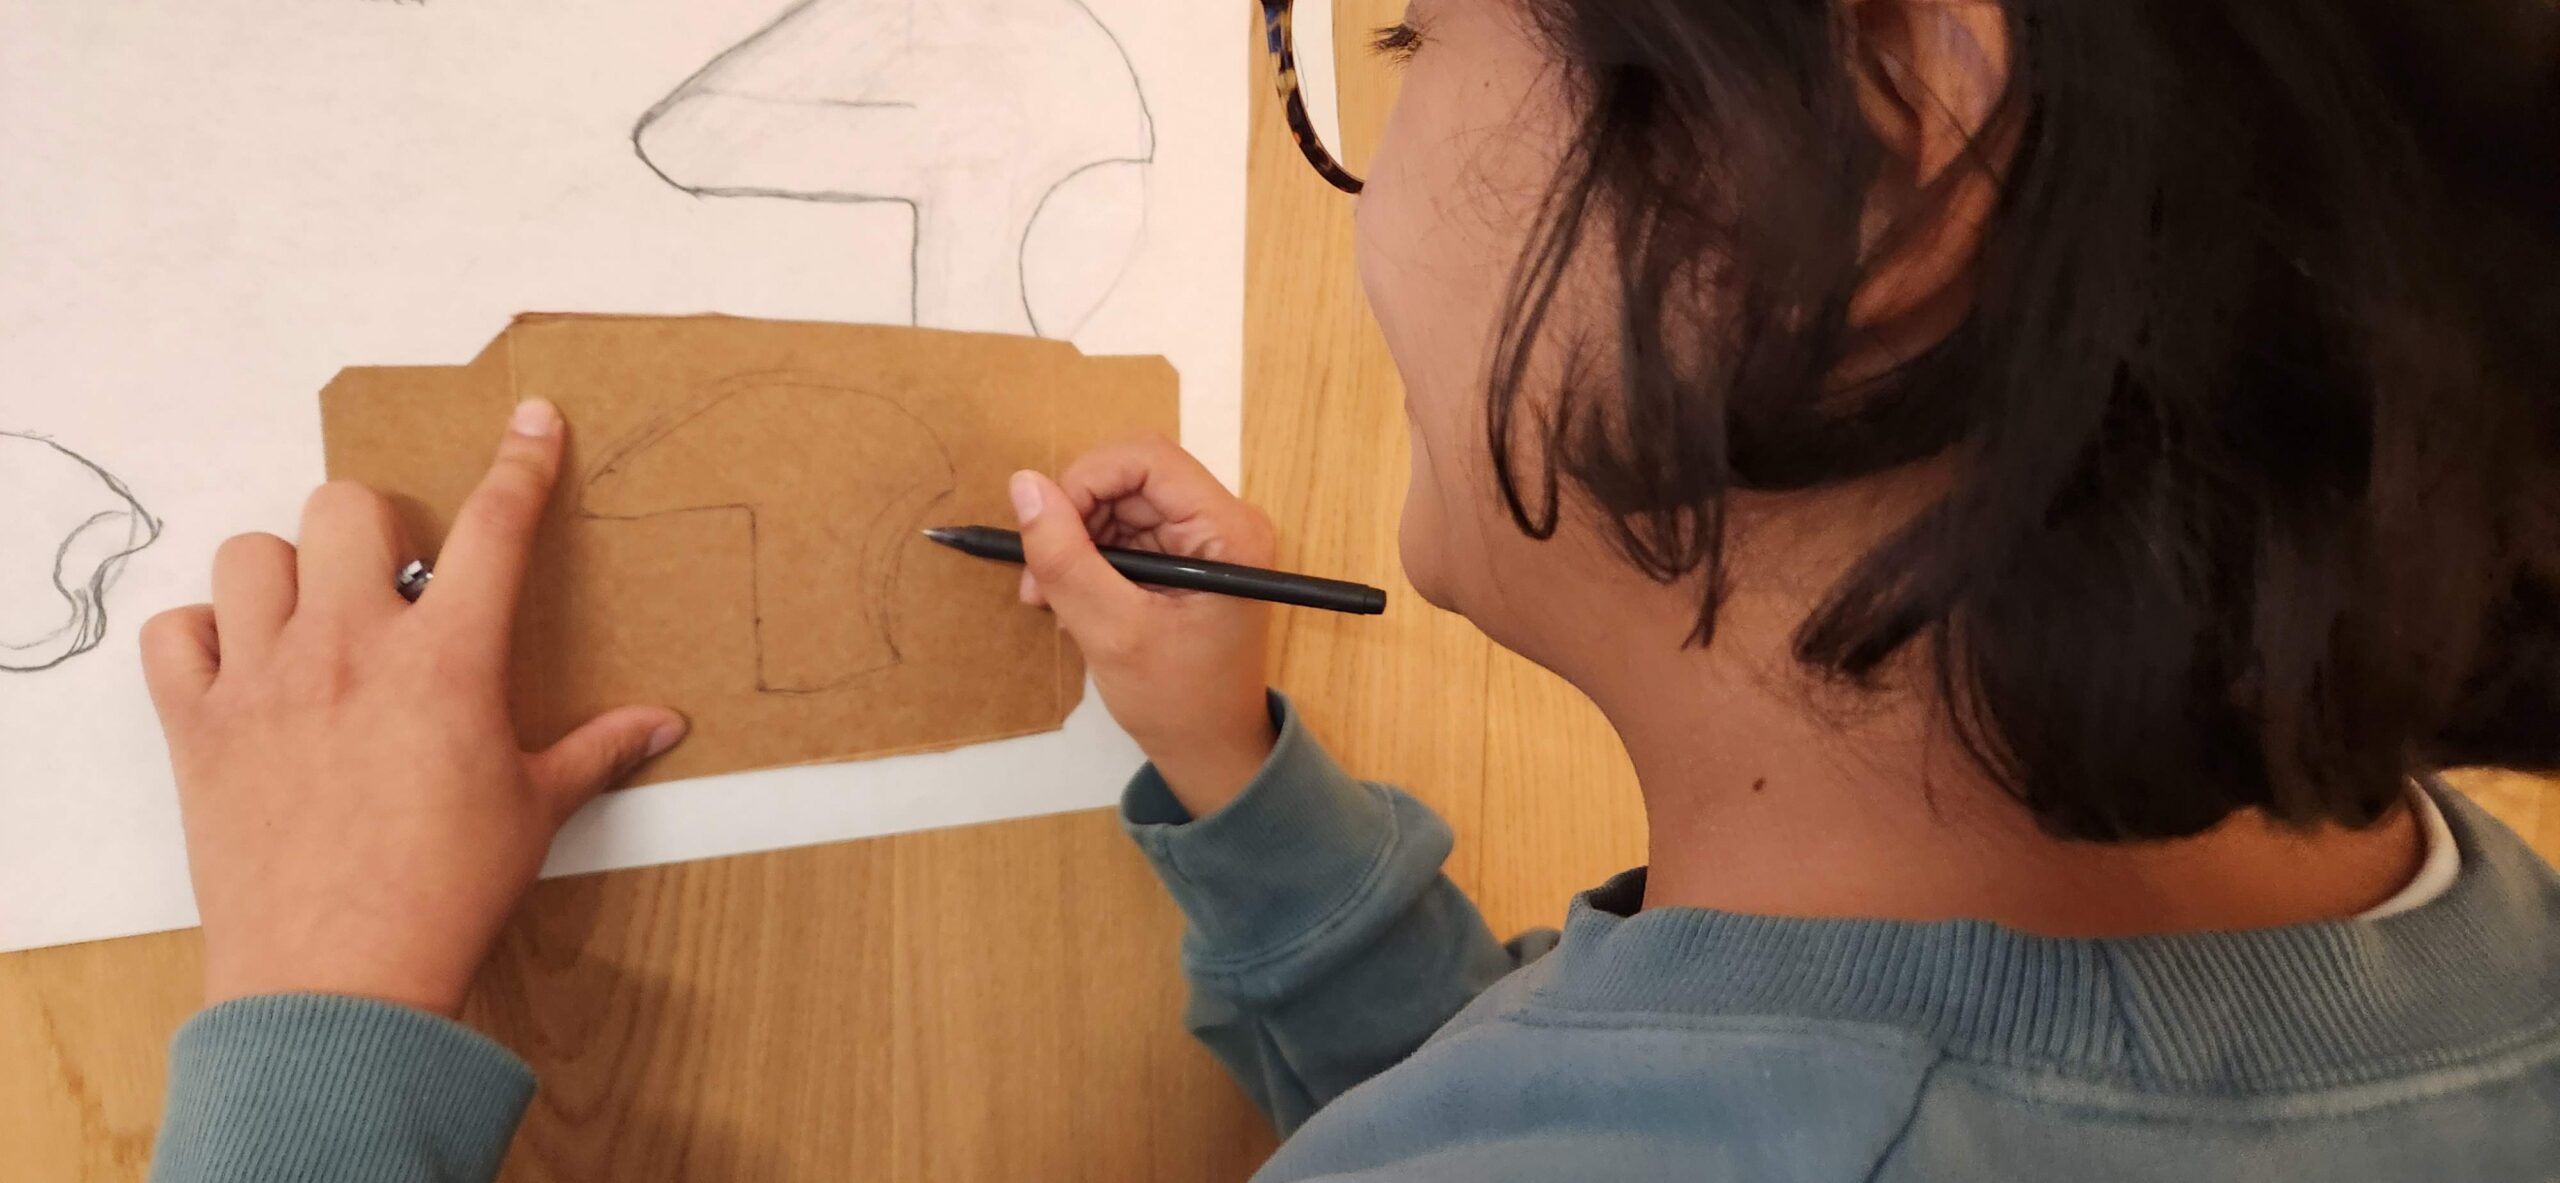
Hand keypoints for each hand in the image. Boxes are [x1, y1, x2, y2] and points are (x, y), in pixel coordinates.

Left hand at [140, 400, 686, 1017]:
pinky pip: (173, 634)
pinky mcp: (201, 728)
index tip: (530, 420)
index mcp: (447, 661)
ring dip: (283, 572)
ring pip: (249, 553)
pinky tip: (239, 666)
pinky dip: (200, 637)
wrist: (338, 982)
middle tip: (390, 580)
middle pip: (344, 506)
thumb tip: (664, 725)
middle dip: (374, 526)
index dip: (521, 463)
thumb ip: (597, 752)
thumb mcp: (534, 813)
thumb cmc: (446, 894)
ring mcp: (266, 682)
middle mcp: (349, 650)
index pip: (494, 527)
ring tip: (311, 618)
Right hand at [1012, 435, 1277, 816]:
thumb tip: (1023, 485)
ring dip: (1075, 543)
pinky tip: (1075, 602)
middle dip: (1074, 518)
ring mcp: (1204, 537)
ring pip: (1119, 503)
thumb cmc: (1178, 702)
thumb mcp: (1111, 632)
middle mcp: (1224, 521)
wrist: (1211, 748)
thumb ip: (1065, 558)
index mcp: (1228, 532)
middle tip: (1039, 578)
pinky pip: (1124, 531)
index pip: (1147, 459)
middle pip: (1129, 477)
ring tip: (1053, 600)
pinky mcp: (1184, 555)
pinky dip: (1089, 559)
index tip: (1046, 528)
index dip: (1085, 480)